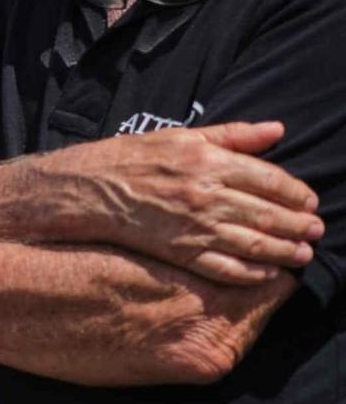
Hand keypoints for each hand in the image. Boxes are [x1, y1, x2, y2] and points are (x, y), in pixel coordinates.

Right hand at [54, 122, 322, 285]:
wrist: (88, 189)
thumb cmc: (133, 158)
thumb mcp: (182, 136)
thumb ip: (232, 135)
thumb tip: (277, 130)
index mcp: (209, 162)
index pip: (270, 179)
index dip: (296, 192)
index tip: (309, 200)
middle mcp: (206, 195)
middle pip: (269, 214)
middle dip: (300, 224)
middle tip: (316, 230)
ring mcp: (195, 227)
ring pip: (255, 244)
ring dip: (286, 251)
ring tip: (303, 254)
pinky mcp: (181, 252)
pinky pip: (227, 268)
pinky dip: (253, 273)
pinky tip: (269, 273)